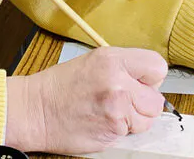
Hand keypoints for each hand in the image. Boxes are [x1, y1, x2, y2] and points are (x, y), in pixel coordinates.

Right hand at [6, 47, 167, 153]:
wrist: (35, 111)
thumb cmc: (61, 86)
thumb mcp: (94, 61)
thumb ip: (124, 67)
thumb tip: (148, 81)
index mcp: (113, 60)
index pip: (158, 67)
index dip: (150, 78)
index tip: (140, 82)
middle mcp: (118, 83)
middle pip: (156, 100)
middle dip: (143, 103)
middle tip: (122, 100)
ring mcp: (116, 111)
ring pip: (147, 120)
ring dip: (134, 119)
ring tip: (109, 111)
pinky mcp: (112, 133)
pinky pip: (131, 134)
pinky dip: (120, 131)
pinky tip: (102, 122)